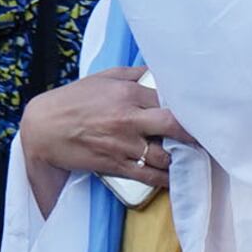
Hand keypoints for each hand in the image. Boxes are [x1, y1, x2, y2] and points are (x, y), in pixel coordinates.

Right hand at [20, 66, 186, 196]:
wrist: (42, 129)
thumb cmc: (72, 100)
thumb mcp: (102, 78)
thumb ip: (133, 75)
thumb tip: (158, 72)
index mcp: (127, 93)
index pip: (169, 100)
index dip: (188, 108)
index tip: (202, 113)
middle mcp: (129, 119)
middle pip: (174, 126)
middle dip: (195, 133)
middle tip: (208, 136)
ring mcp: (123, 145)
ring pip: (165, 156)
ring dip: (183, 159)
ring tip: (195, 158)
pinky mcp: (116, 165)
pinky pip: (150, 176)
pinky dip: (167, 179)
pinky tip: (177, 178)